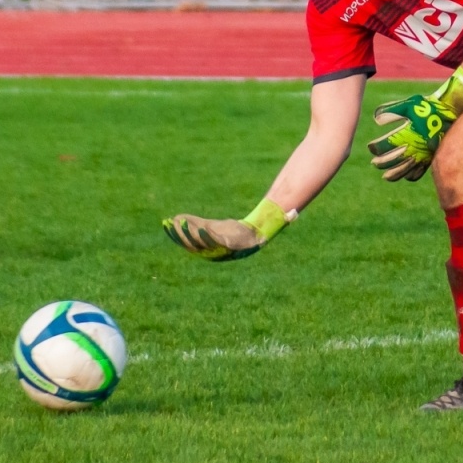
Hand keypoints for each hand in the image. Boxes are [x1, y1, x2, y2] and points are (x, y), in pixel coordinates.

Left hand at [163, 199, 294, 261]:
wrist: (252, 237)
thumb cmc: (262, 230)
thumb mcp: (271, 225)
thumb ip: (283, 219)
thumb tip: (296, 212)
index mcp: (233, 247)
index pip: (219, 243)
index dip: (209, 235)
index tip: (201, 226)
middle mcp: (219, 250)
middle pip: (201, 243)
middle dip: (188, 234)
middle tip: (177, 222)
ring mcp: (209, 246)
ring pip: (190, 242)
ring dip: (178, 233)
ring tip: (167, 222)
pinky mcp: (202, 240)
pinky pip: (188, 237)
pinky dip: (179, 230)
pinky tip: (168, 222)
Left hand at [366, 67, 462, 182]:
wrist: (450, 113)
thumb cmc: (428, 108)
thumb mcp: (408, 105)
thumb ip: (391, 111)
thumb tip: (376, 120)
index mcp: (406, 135)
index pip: (384, 146)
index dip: (375, 148)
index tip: (371, 148)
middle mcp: (413, 147)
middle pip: (392, 160)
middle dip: (381, 163)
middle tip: (374, 163)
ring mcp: (422, 155)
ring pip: (404, 171)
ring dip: (393, 174)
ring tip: (385, 177)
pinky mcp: (430, 158)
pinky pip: (419, 172)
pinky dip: (410, 176)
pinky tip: (405, 175)